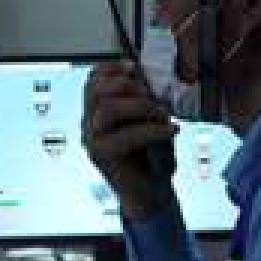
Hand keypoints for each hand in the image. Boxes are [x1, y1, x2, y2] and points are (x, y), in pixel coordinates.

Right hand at [82, 61, 177, 218]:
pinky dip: (152, 130)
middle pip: (96, 90)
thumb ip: (145, 99)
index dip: (111, 68)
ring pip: (106, 109)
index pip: (92, 80)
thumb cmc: (153, 156)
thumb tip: (149, 77)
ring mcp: (92, 140)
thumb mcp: (151, 120)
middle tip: (154, 98)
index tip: (134, 67)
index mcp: (97, 111)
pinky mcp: (102, 156)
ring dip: (140, 106)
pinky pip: (124, 135)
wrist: (151, 193)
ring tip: (162, 114)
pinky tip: (171, 131)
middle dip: (129, 86)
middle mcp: (89, 123)